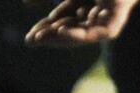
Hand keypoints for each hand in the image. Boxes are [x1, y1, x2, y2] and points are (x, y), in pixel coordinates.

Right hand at [24, 0, 139, 45]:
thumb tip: (26, 4)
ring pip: (80, 35)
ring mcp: (104, 23)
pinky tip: (61, 31)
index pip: (61, 22)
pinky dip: (76, 33)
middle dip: (49, 36)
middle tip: (30, 41)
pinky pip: (93, 34)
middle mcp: (94, 17)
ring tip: (40, 38)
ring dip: (59, 37)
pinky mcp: (113, 26)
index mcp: (84, 7)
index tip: (30, 36)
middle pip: (69, 31)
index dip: (45, 28)